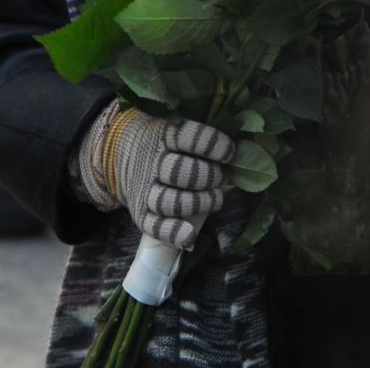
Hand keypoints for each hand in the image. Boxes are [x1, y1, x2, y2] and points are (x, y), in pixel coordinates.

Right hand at [76, 101, 235, 250]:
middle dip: (208, 176)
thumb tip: (246, 154)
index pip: (189, 137)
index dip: (213, 146)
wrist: (122, 151)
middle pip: (180, 171)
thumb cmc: (167, 143)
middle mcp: (152, 162)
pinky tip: (190, 237)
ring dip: (199, 202)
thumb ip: (206, 141)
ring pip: (169, 200)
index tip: (230, 153)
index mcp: (164, 136)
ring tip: (216, 199)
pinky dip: (173, 233)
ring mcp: (145, 189)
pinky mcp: (140, 214)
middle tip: (219, 178)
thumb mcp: (179, 131)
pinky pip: (155, 227)